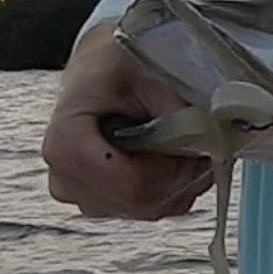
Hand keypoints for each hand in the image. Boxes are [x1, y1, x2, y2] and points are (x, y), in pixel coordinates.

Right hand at [40, 22, 212, 219]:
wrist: (105, 68)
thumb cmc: (120, 64)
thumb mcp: (149, 71)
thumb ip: (175, 107)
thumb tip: (207, 137)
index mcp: (66, 140)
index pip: (125, 183)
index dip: (166, 167)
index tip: (184, 137)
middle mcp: (66, 178)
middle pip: (140, 201)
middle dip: (179, 171)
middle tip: (195, 134)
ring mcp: (85, 196)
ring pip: (151, 208)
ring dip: (180, 177)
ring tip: (183, 137)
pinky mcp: (106, 204)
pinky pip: (154, 208)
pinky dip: (176, 185)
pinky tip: (176, 154)